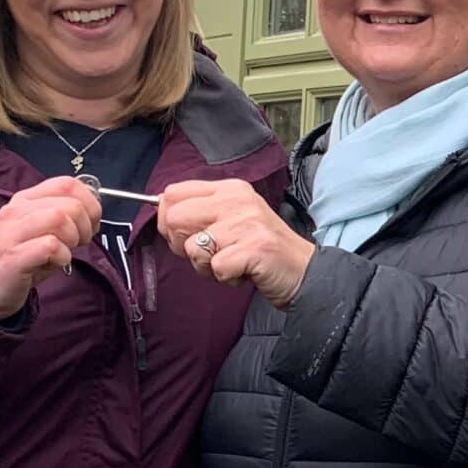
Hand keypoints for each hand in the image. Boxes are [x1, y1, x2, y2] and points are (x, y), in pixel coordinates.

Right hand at [0, 176, 100, 318]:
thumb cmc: (22, 257)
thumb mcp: (43, 230)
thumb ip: (65, 216)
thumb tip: (93, 211)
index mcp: (26, 199)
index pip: (67, 184)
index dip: (90, 204)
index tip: (90, 223)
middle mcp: (17, 210)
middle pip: (69, 204)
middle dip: (85, 226)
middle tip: (79, 242)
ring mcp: (12, 232)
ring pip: (59, 219)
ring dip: (73, 239)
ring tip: (66, 251)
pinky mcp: (12, 256)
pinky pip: (51, 246)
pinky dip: (63, 256)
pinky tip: (56, 262)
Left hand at [160, 179, 315, 308]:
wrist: (305, 272)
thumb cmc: (261, 250)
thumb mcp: (232, 220)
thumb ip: (200, 213)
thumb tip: (162, 214)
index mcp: (229, 189)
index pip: (173, 193)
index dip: (168, 220)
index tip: (188, 235)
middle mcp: (237, 200)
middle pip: (173, 218)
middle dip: (182, 246)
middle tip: (211, 254)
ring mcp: (246, 223)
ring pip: (192, 248)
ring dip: (207, 267)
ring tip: (233, 263)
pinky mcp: (254, 248)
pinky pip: (215, 268)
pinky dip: (226, 278)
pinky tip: (245, 272)